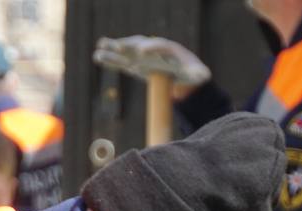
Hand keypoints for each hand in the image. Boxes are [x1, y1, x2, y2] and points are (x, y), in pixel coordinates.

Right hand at [93, 36, 209, 93]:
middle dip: (129, 45)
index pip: (160, 46)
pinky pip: (121, 61)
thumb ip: (199, 74)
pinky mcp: (134, 64)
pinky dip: (110, 59)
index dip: (151, 48)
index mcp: (169, 50)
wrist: (180, 73)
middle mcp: (154, 49)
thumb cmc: (190, 72)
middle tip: (119, 46)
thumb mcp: (198, 74)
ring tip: (99, 48)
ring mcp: (142, 56)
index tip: (143, 51)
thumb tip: (204, 75)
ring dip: (113, 50)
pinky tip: (97, 56)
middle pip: (140, 44)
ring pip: (127, 51)